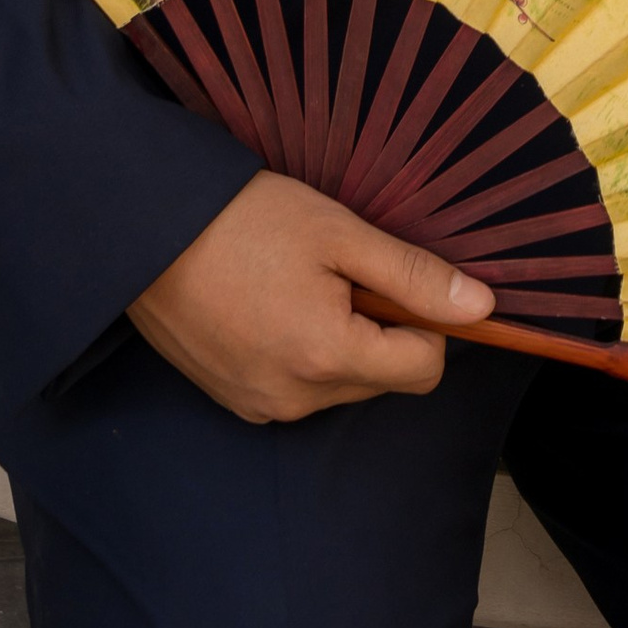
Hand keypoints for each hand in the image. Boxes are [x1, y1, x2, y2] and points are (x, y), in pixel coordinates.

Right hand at [128, 170, 493, 422]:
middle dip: (380, 327)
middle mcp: (296, 400)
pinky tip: (272, 303)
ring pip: (341, 383)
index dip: (430, 321)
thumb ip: (414, 276)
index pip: (425, 368)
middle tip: (340, 269)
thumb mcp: (340, 233)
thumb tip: (483, 307)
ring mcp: (260, 407)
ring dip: (341, 339)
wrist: (144, 233)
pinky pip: (298, 387)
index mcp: (328, 359)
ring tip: (299, 282)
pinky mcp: (234, 400)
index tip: (399, 277)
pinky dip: (302, 351)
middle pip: (383, 377)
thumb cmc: (245, 221)